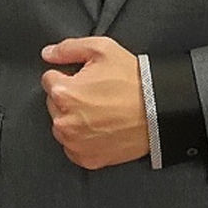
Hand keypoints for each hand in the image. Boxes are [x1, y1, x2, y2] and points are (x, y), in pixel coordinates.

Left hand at [40, 36, 148, 169]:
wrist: (160, 111)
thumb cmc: (132, 79)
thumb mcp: (101, 49)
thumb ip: (68, 49)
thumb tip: (47, 54)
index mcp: (63, 93)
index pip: (48, 79)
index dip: (66, 75)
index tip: (83, 78)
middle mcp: (64, 121)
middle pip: (53, 103)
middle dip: (68, 97)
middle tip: (95, 94)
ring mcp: (75, 143)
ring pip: (62, 125)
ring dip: (73, 118)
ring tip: (100, 111)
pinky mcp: (87, 159)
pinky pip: (73, 147)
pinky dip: (82, 139)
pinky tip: (100, 128)